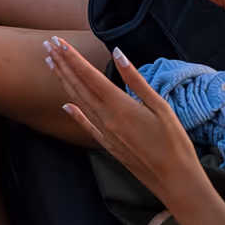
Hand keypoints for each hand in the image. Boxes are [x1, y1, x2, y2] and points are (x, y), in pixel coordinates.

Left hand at [45, 38, 208, 213]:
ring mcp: (105, 133)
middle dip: (62, 64)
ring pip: (79, 102)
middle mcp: (107, 118)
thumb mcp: (160, 106)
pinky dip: (74, 113)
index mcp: (119, 106)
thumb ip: (136, 80)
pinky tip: (65, 106)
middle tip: (47, 45)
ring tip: (51, 64)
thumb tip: (118, 52)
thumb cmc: (174, 143)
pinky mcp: (109, 146)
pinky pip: (86, 125)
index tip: (58, 41)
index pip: (89, 75)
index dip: (72, 57)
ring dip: (63, 81)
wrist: (176, 183)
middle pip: (78, 86)